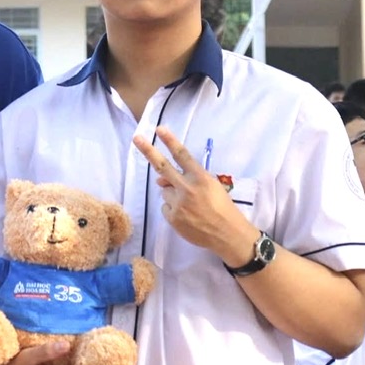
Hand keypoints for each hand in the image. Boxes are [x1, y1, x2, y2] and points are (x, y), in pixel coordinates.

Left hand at [133, 127, 259, 267]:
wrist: (228, 234)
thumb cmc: (223, 208)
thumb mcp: (212, 187)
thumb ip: (188, 179)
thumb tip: (160, 179)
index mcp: (200, 178)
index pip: (182, 155)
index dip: (170, 141)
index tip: (159, 129)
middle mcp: (187, 188)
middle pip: (163, 166)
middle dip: (148, 151)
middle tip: (137, 138)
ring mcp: (178, 203)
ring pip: (165, 192)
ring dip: (173, 195)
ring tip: (191, 206)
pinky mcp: (172, 217)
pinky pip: (166, 208)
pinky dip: (173, 210)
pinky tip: (188, 216)